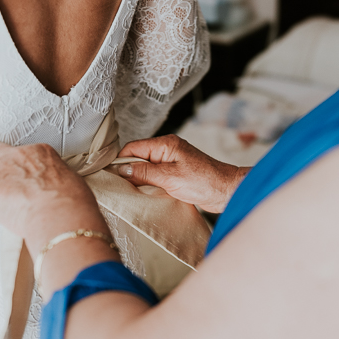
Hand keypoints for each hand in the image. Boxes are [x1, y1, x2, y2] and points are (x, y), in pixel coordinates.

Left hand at [0, 142, 111, 253]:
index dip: (21, 165)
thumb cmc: (71, 200)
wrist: (59, 214)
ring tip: (1, 201)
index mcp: (38, 152)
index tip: (25, 176)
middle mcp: (15, 157)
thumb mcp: (68, 179)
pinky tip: (6, 216)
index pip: (21, 152)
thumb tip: (50, 187)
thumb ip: (50, 177)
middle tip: (1, 179)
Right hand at [117, 135, 248, 212]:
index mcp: (166, 144)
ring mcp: (172, 162)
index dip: (120, 162)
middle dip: (129, 172)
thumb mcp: (170, 178)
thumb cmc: (205, 181)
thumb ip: (145, 173)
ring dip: (139, 180)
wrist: (227, 191)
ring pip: (146, 168)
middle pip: (138, 158)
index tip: (112, 176)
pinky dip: (149, 184)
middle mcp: (168, 150)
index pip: (133, 148)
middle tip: (121, 187)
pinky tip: (146, 194)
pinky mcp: (176, 174)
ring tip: (133, 192)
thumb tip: (122, 170)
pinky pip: (155, 177)